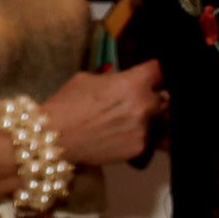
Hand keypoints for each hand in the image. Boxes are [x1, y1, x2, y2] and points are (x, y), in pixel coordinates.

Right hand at [41, 61, 164, 166]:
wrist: (55, 137)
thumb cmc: (67, 104)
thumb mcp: (88, 79)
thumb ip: (115, 79)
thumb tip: (126, 80)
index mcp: (133, 83)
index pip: (160, 70)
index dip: (156, 72)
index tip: (153, 75)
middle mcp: (144, 105)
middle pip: (164, 97)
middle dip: (153, 97)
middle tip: (135, 101)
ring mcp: (145, 128)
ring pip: (159, 119)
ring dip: (148, 117)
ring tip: (126, 120)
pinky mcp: (141, 147)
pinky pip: (149, 137)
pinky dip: (140, 135)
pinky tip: (122, 134)